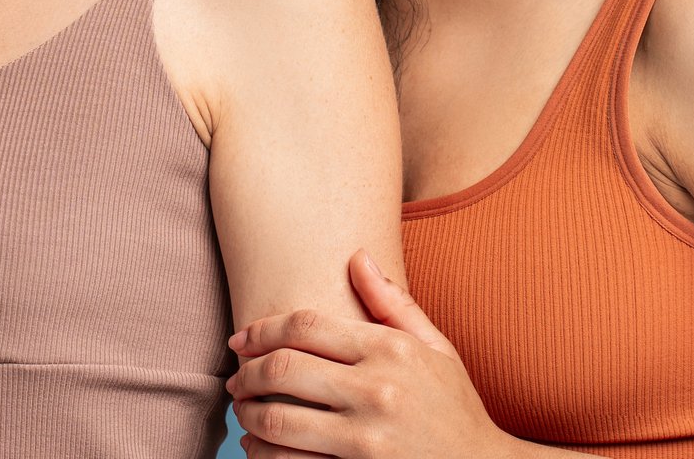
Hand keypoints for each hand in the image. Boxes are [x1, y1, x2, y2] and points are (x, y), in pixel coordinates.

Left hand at [228, 250, 509, 457]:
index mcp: (390, 350)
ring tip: (243, 413)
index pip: (306, 326)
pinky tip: (259, 449)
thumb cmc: (456, 408)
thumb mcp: (436, 349)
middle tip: (236, 379)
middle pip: (283, 369)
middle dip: (246, 373)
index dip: (261, 329)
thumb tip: (356, 254)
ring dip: (248, 416)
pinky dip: (264, 456)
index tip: (239, 339)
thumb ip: (393, 304)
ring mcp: (368, 438)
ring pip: (279, 421)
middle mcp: (377, 390)